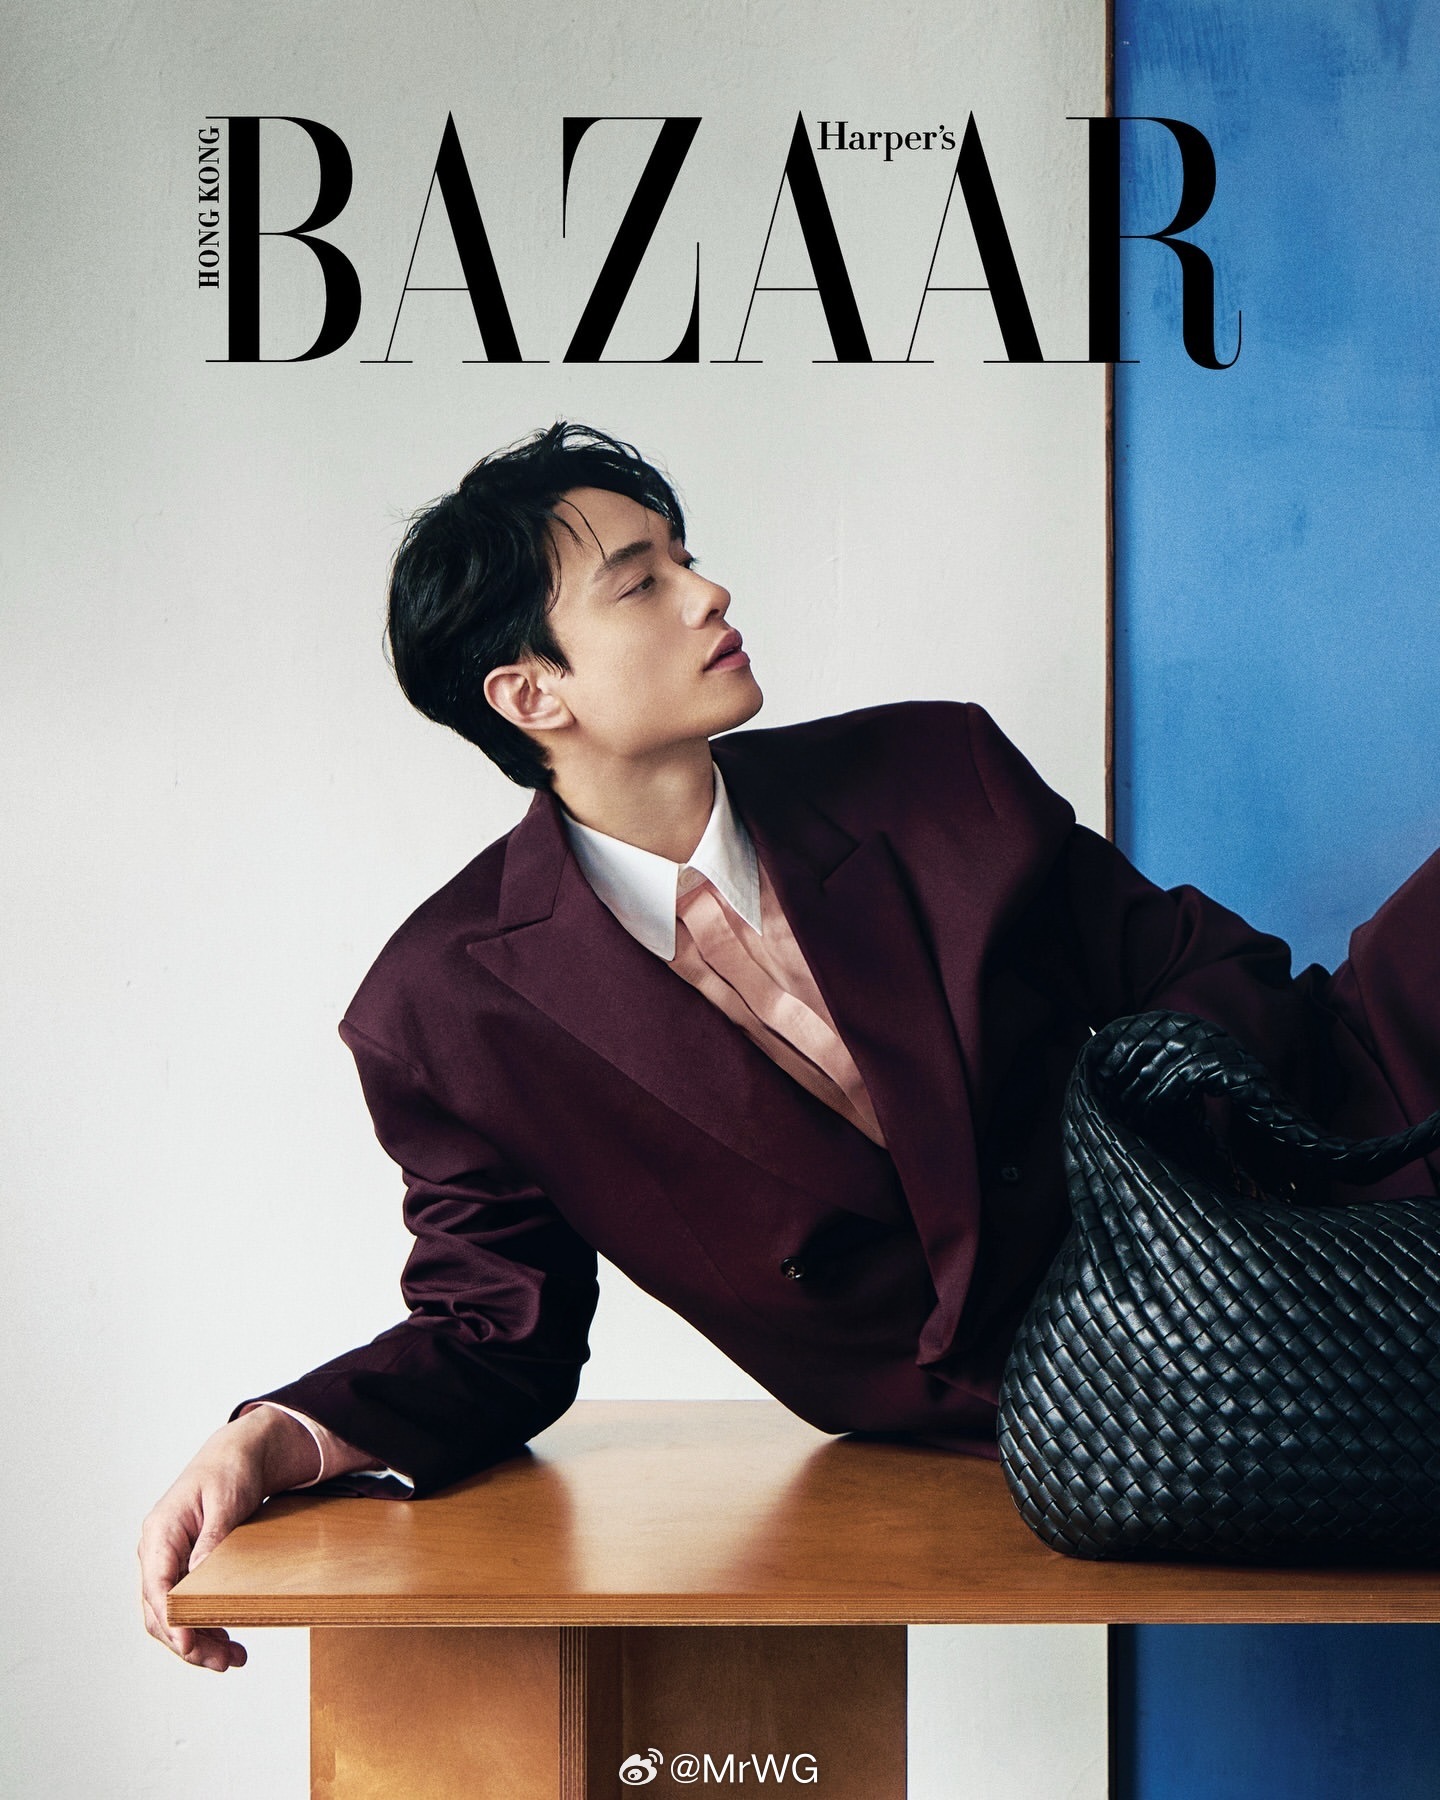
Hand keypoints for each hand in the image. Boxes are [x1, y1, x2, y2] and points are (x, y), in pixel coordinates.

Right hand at [138, 1407, 319, 1671]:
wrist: (240, 1454)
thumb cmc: (231, 1469)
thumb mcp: (226, 1500)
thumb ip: (211, 1539)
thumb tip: (197, 1577)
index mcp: (159, 1533)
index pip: (156, 1588)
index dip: (171, 1621)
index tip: (189, 1646)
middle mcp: (157, 1551)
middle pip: (160, 1611)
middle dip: (188, 1643)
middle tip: (224, 1662)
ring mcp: (169, 1562)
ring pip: (171, 1616)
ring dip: (198, 1642)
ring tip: (231, 1660)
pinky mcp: (185, 1568)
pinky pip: (186, 1606)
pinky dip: (203, 1627)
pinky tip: (226, 1642)